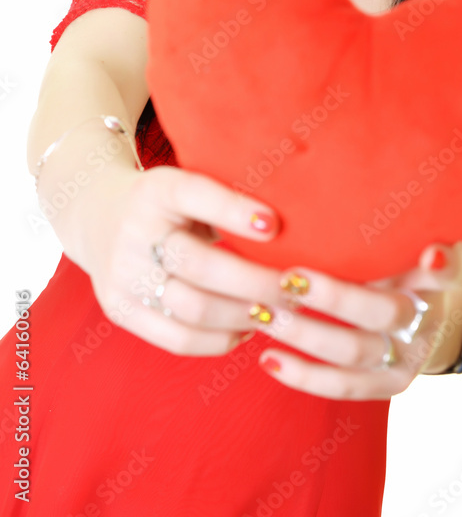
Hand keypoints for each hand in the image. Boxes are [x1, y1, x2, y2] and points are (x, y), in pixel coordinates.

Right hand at [81, 162, 294, 355]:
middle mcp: (134, 231)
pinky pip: (179, 339)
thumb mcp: (190, 185)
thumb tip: (301, 230)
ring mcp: (121, 275)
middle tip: (298, 287)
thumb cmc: (169, 202)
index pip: (197, 196)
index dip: (235, 211)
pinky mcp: (119, 311)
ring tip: (281, 312)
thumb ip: (231, 201)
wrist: (97, 215)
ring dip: (246, 314)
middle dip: (259, 282)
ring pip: (195, 309)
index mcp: (158, 190)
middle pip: (202, 264)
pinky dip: (221, 338)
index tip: (275, 224)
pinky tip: (248, 328)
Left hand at [247, 242, 461, 399]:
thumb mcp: (396, 240)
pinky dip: (304, 376)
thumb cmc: (389, 259)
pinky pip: (345, 387)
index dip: (442, 263)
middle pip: (384, 311)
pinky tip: (269, 359)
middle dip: (333, 297)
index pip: (447, 267)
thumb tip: (331, 165)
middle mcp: (427, 314)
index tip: (431, 253)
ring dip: (306, 334)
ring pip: (357, 350)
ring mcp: (411, 354)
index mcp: (434, 274)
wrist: (417, 313)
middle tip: (287, 278)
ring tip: (264, 314)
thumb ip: (377, 222)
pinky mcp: (391, 384)